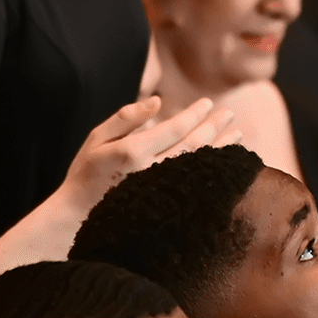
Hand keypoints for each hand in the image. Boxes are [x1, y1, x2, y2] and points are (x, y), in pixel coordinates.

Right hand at [52, 96, 241, 221]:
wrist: (80, 215)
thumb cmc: (87, 173)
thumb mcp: (98, 138)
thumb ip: (126, 118)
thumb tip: (157, 102)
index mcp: (134, 152)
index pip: (175, 128)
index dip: (195, 114)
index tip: (209, 102)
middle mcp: (151, 171)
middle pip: (194, 144)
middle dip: (215, 127)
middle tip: (230, 113)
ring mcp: (162, 190)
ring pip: (200, 165)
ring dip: (221, 147)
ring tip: (236, 133)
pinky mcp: (168, 204)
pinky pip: (197, 183)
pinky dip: (213, 170)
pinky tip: (224, 161)